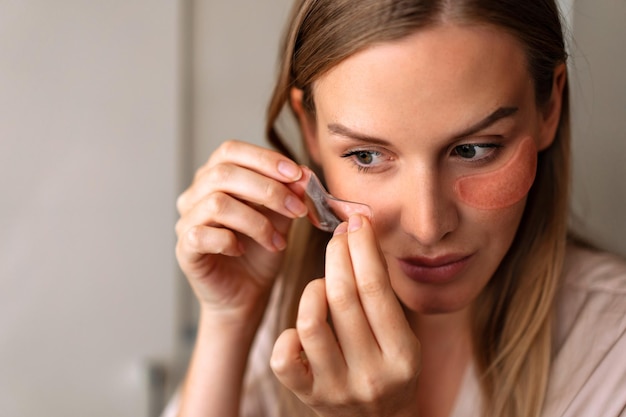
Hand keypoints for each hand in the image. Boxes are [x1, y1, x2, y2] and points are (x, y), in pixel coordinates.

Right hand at [175, 140, 307, 325]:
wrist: (248, 293)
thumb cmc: (261, 251)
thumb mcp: (282, 217)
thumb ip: (289, 193)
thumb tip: (304, 174)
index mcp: (215, 177)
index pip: (231, 150)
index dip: (265, 159)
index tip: (297, 175)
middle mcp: (195, 194)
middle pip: (224, 174)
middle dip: (268, 190)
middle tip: (297, 209)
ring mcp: (186, 221)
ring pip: (216, 203)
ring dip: (256, 221)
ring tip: (278, 242)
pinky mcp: (184, 249)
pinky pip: (201, 235)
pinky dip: (229, 240)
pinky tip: (243, 250)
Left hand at [271, 215, 420, 416]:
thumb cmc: (390, 367)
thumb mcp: (401, 335)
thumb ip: (381, 295)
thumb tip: (359, 235)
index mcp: (402, 355)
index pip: (375, 287)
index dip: (362, 247)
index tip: (357, 221)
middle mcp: (371, 374)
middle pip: (342, 297)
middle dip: (336, 255)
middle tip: (338, 236)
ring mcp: (336, 388)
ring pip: (310, 321)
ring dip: (314, 290)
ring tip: (323, 285)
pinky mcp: (308, 396)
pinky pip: (284, 357)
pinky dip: (287, 334)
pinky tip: (301, 328)